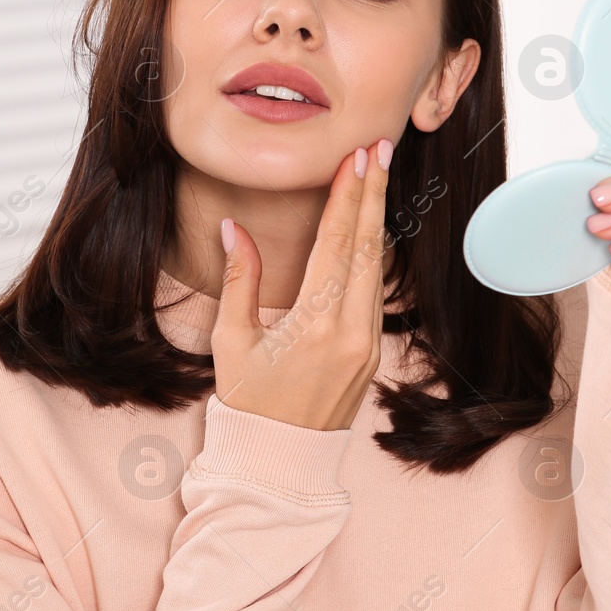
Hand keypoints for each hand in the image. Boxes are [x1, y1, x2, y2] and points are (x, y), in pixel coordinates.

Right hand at [212, 138, 392, 430]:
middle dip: (372, 194)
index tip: (356, 158)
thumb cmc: (248, 402)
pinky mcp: (372, 353)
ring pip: (376, 268)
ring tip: (375, 179)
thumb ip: (240, 279)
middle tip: (379, 149)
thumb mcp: (232, 340)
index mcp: (316, 323)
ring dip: (375, 221)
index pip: (336, 243)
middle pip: (366, 246)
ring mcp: (368, 343)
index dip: (347, 196)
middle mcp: (351, 330)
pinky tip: (370, 231)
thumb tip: (234, 228)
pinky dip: (372, 256)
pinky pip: (375, 293)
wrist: (280, 460)